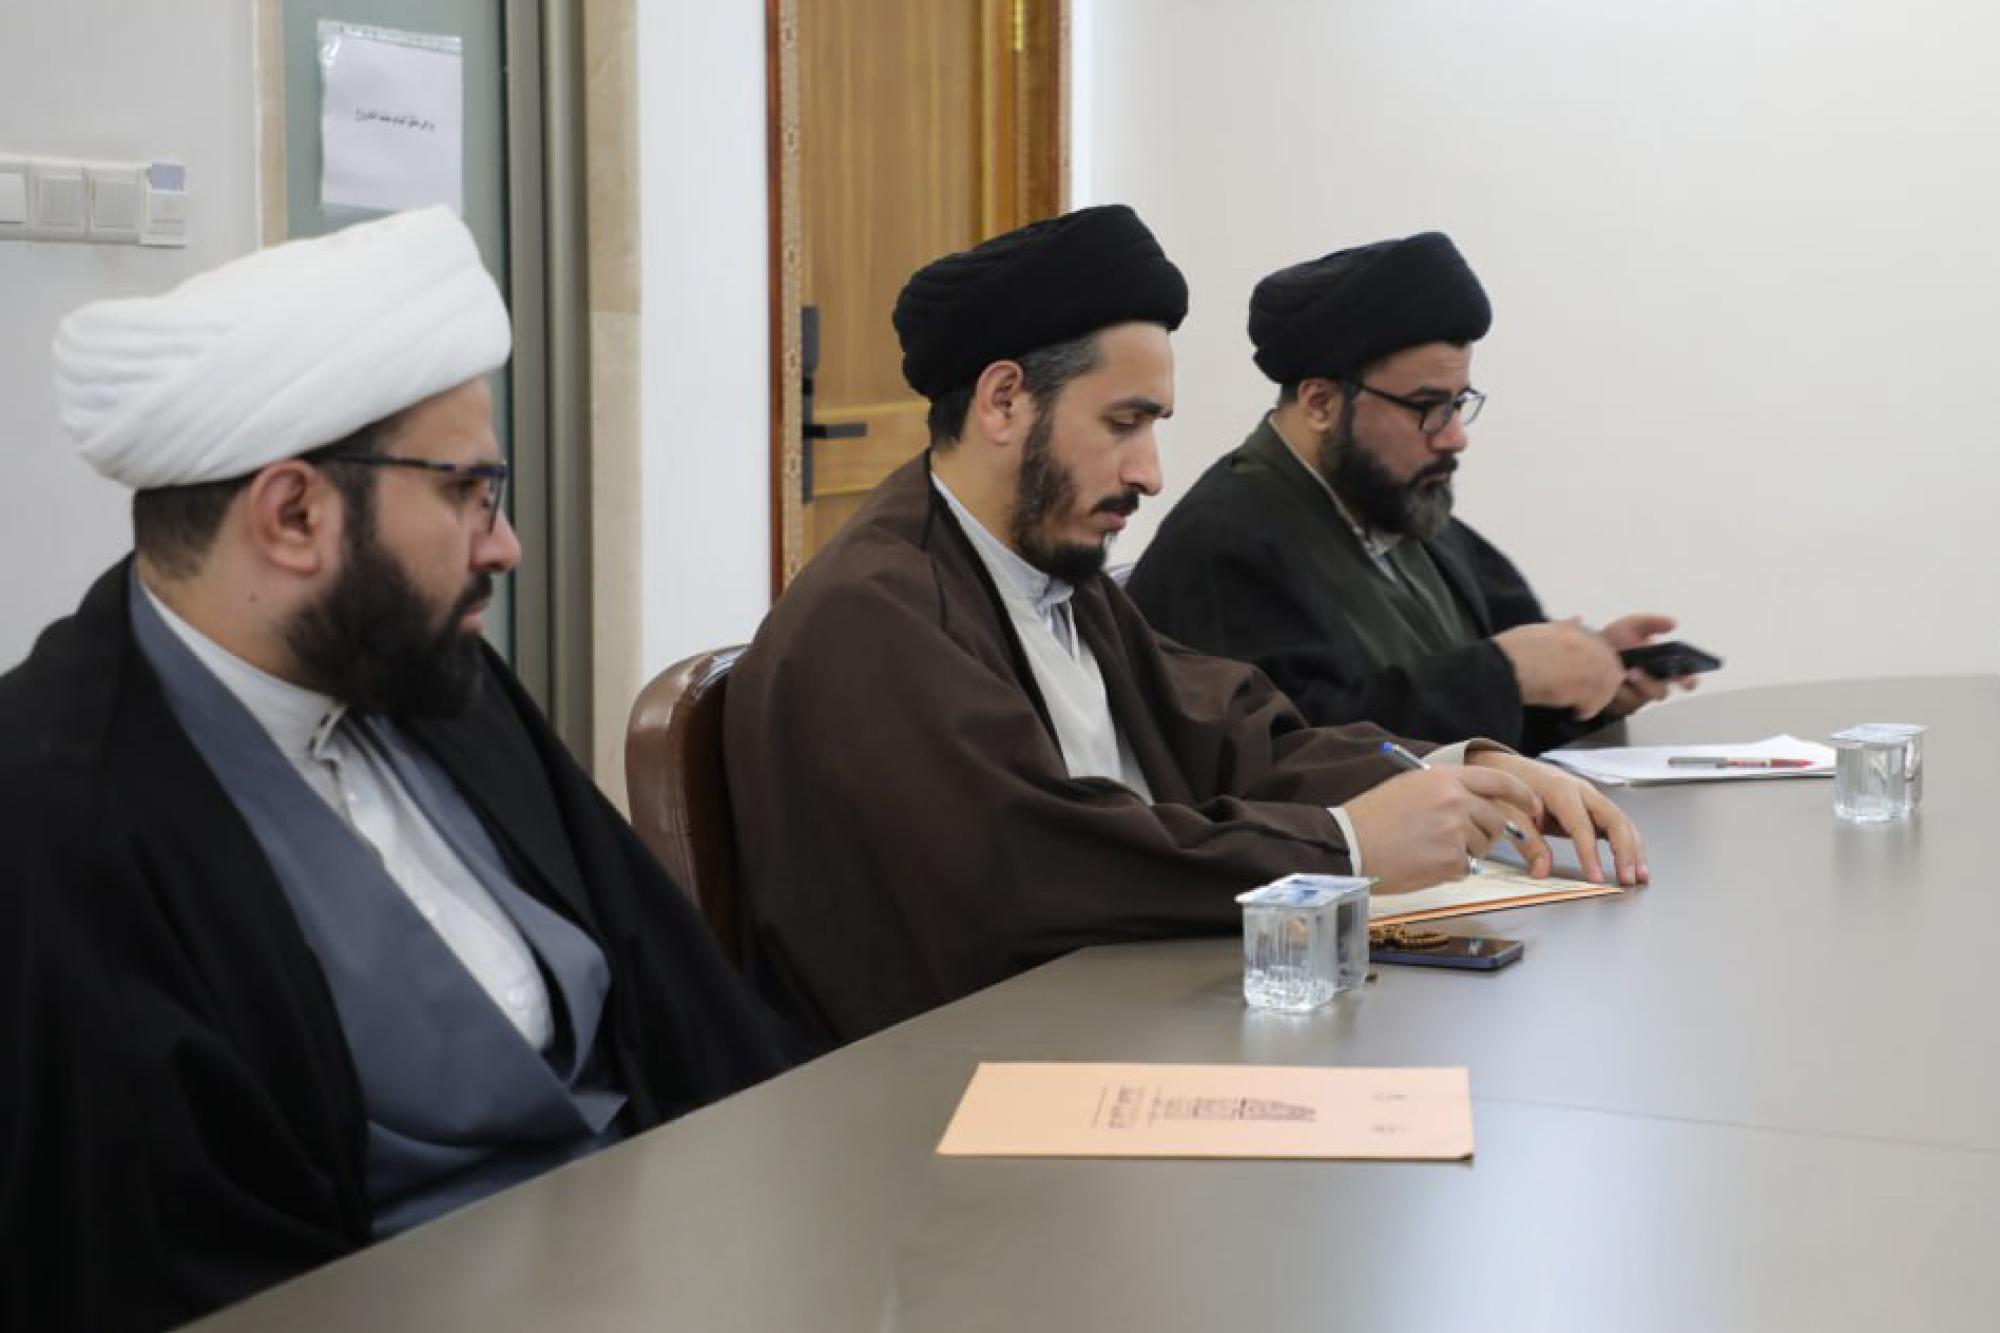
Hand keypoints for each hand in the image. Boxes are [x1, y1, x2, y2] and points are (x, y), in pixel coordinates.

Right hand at [1344, 767, 1550, 893]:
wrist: (1349, 844)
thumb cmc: (1372, 817)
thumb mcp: (1410, 786)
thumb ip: (1446, 789)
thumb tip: (1476, 804)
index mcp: (1445, 777)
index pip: (1499, 781)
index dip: (1521, 794)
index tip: (1533, 805)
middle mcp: (1456, 801)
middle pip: (1496, 819)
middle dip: (1485, 832)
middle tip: (1459, 839)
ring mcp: (1456, 832)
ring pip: (1483, 846)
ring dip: (1465, 851)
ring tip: (1428, 849)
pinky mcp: (1451, 861)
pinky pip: (1467, 867)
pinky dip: (1450, 869)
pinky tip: (1423, 862)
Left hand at [1466, 750, 1647, 885]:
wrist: (1507, 767)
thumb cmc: (1508, 788)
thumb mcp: (1509, 812)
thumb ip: (1528, 841)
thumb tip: (1541, 871)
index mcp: (1560, 791)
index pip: (1581, 826)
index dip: (1590, 854)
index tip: (1596, 878)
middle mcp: (1582, 791)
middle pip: (1614, 819)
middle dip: (1625, 851)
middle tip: (1628, 879)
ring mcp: (1590, 797)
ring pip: (1622, 821)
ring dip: (1633, 849)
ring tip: (1640, 876)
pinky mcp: (1592, 806)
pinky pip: (1617, 824)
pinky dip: (1628, 843)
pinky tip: (1633, 863)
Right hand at [1492, 618, 1624, 716]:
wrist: (1503, 667)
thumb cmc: (1513, 649)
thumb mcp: (1538, 630)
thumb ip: (1563, 627)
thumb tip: (1577, 619)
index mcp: (1575, 631)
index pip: (1602, 647)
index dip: (1595, 663)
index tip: (1584, 674)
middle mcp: (1586, 647)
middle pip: (1612, 667)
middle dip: (1602, 681)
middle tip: (1584, 693)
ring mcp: (1588, 668)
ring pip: (1608, 687)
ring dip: (1596, 697)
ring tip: (1577, 704)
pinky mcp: (1583, 689)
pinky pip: (1595, 704)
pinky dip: (1585, 711)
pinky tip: (1573, 712)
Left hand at [1598, 612, 1698, 719]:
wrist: (1584, 652)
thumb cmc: (1614, 641)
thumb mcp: (1632, 626)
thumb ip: (1652, 623)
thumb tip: (1673, 623)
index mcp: (1663, 668)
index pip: (1686, 680)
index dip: (1689, 680)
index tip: (1685, 677)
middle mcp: (1652, 685)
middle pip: (1661, 692)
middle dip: (1651, 684)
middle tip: (1636, 671)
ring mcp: (1636, 698)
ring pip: (1639, 700)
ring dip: (1629, 687)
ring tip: (1622, 673)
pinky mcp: (1619, 706)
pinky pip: (1619, 705)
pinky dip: (1614, 693)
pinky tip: (1608, 682)